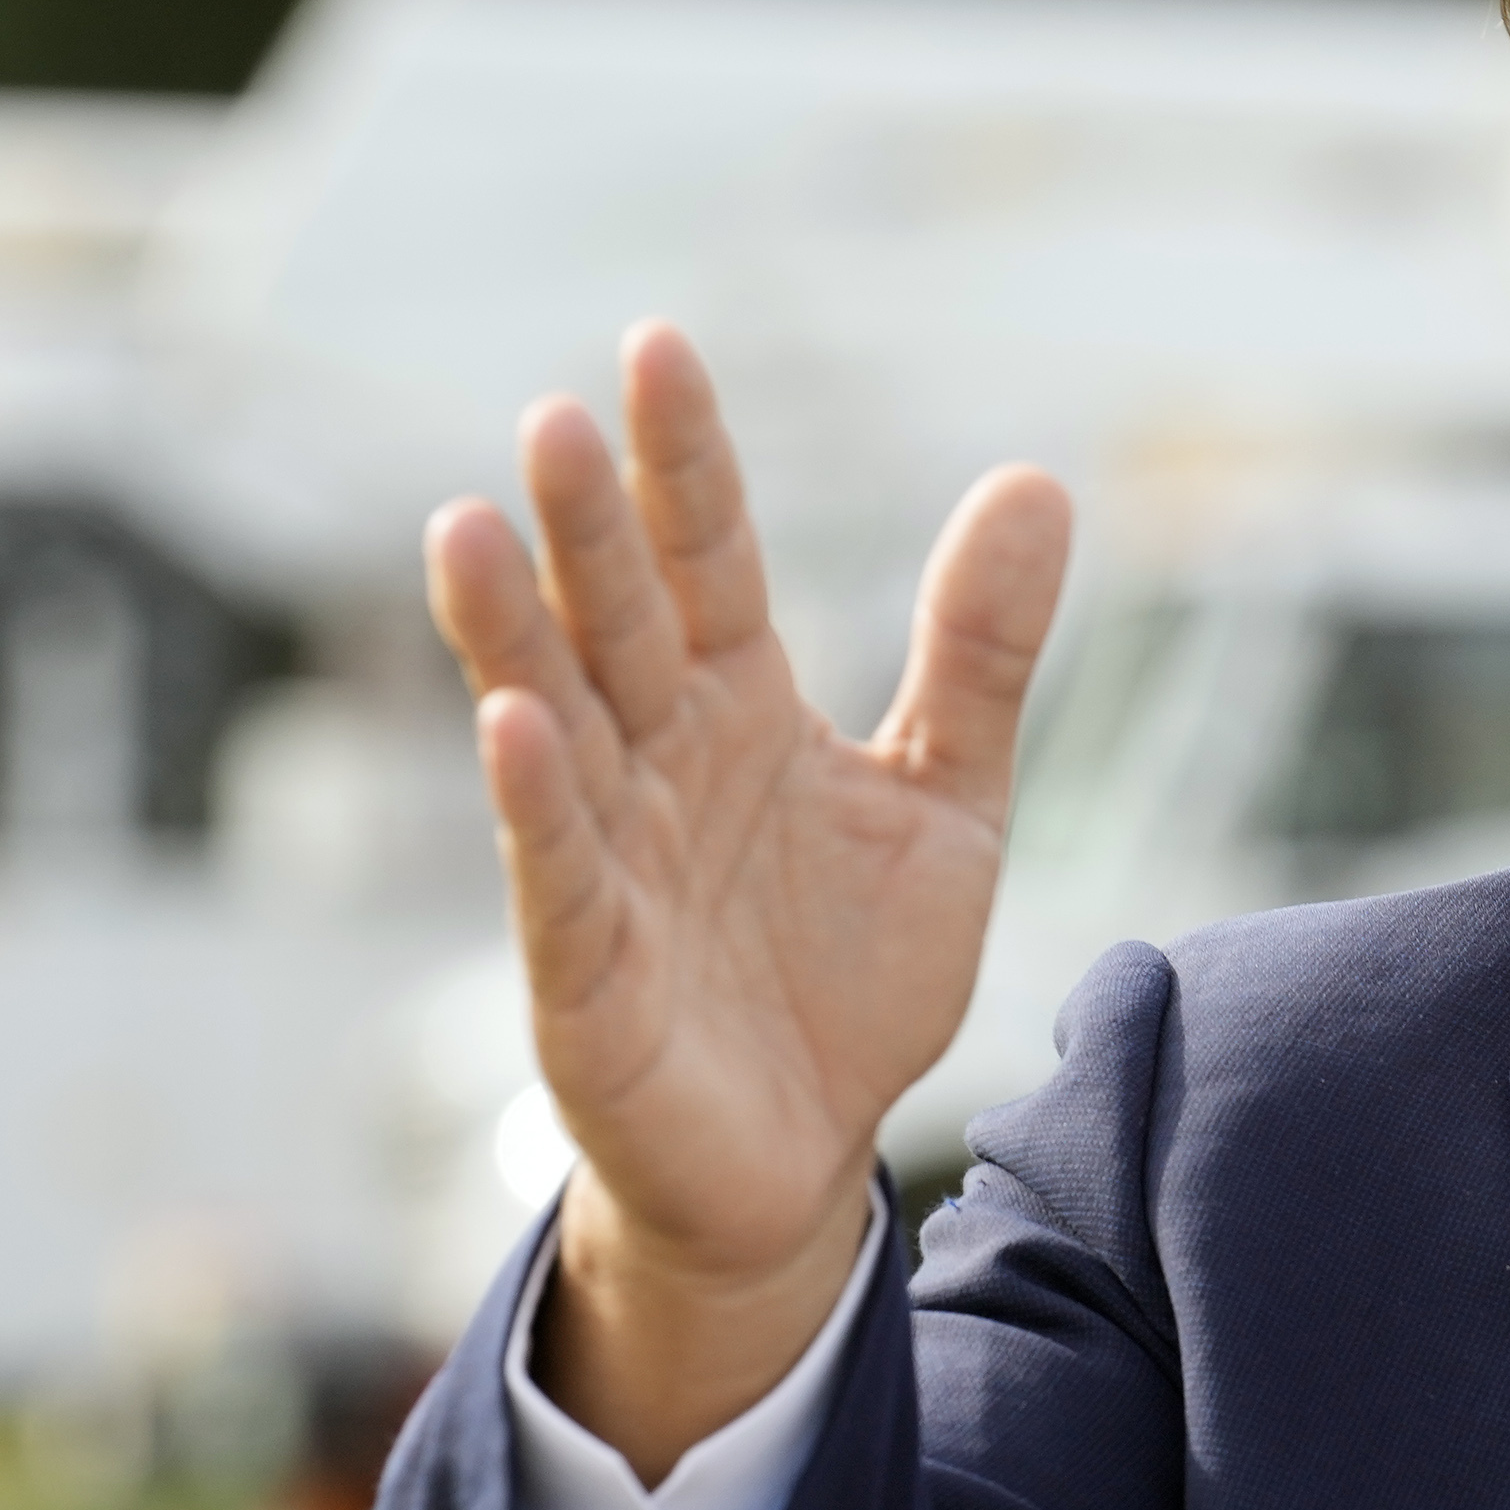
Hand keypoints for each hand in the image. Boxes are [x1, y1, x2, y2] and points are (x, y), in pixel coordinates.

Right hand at [424, 323, 1071, 1480]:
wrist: (803, 1160)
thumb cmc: (849, 977)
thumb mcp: (948, 800)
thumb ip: (979, 651)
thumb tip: (1037, 479)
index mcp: (738, 709)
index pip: (704, 560)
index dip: (684, 465)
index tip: (658, 349)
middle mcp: (656, 762)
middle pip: (615, 621)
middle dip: (586, 526)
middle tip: (558, 417)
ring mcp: (609, 859)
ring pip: (551, 722)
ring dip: (510, 632)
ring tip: (471, 526)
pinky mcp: (586, 968)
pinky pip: (555, 871)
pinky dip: (536, 799)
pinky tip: (510, 723)